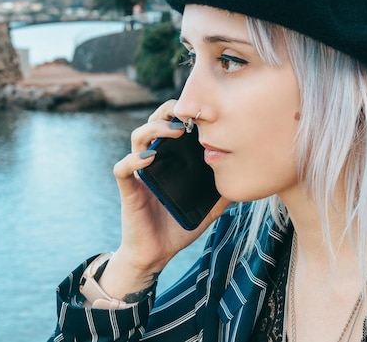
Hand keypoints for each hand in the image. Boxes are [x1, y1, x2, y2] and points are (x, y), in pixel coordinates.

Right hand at [100, 100, 230, 299]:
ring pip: (137, 138)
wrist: (156, 254)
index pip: (171, 126)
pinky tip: (149, 158)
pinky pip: (122, 169)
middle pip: (153, 123)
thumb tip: (245, 178)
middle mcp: (152, 161)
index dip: (182, 114)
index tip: (202, 113)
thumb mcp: (207, 208)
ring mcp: (139, 174)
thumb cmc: (178, 226)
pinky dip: (132, 160)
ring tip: (175, 130)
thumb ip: (222, 192)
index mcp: (169, 160)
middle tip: (188, 114)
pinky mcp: (129, 190)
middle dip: (167, 113)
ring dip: (155, 129)